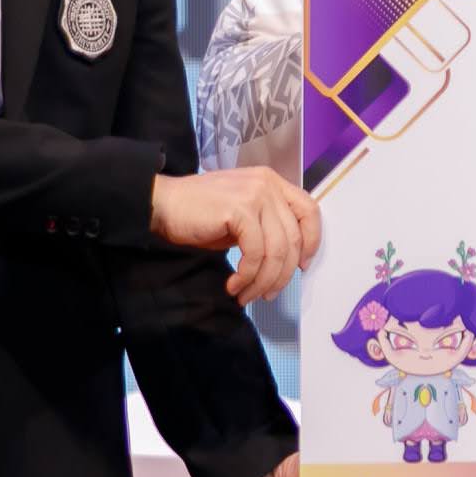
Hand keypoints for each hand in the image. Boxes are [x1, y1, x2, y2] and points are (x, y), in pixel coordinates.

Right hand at [150, 167, 321, 301]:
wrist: (163, 204)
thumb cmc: (200, 214)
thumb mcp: (243, 216)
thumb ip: (268, 227)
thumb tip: (289, 260)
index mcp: (272, 182)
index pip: (309, 211)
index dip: (311, 242)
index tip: (300, 267)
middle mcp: (268, 185)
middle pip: (293, 238)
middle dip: (282, 274)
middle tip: (267, 294)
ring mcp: (255, 195)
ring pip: (276, 251)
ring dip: (263, 281)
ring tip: (247, 294)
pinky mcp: (240, 210)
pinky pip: (255, 254)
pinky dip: (247, 276)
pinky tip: (234, 285)